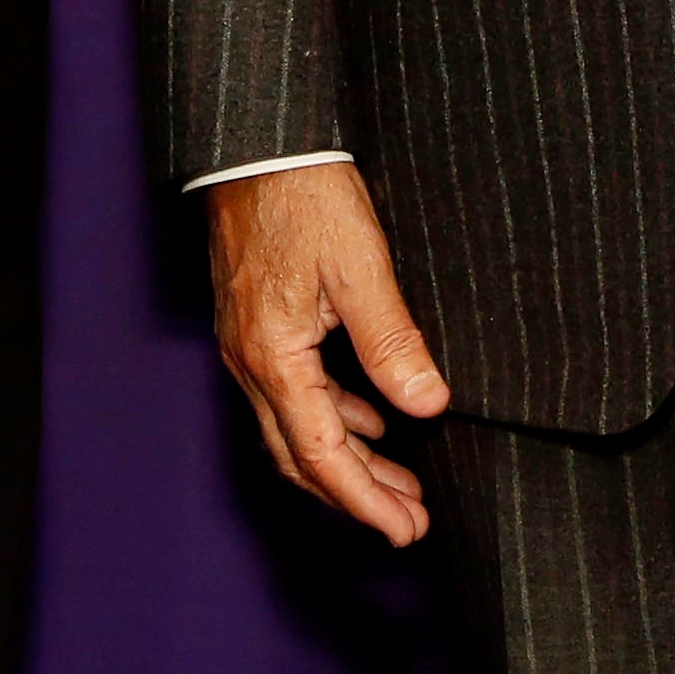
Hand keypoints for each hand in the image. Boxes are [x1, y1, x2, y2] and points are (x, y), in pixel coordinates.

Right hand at [205, 161, 448, 546]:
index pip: (321, 456)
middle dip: (357, 497)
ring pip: (294, 431)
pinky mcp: (254, 325)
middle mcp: (250, 362)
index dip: (365, 501)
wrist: (255, 143)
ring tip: (400, 483)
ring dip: (347, 464)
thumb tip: (428, 406)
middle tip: (411, 522)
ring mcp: (246, 345)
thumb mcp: (361, 266)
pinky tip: (370, 420)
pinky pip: (290, 396)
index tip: (406, 530)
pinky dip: (333, 420)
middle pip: (301, 457)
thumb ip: (393, 341)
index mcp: (273, 357)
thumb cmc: (304, 193)